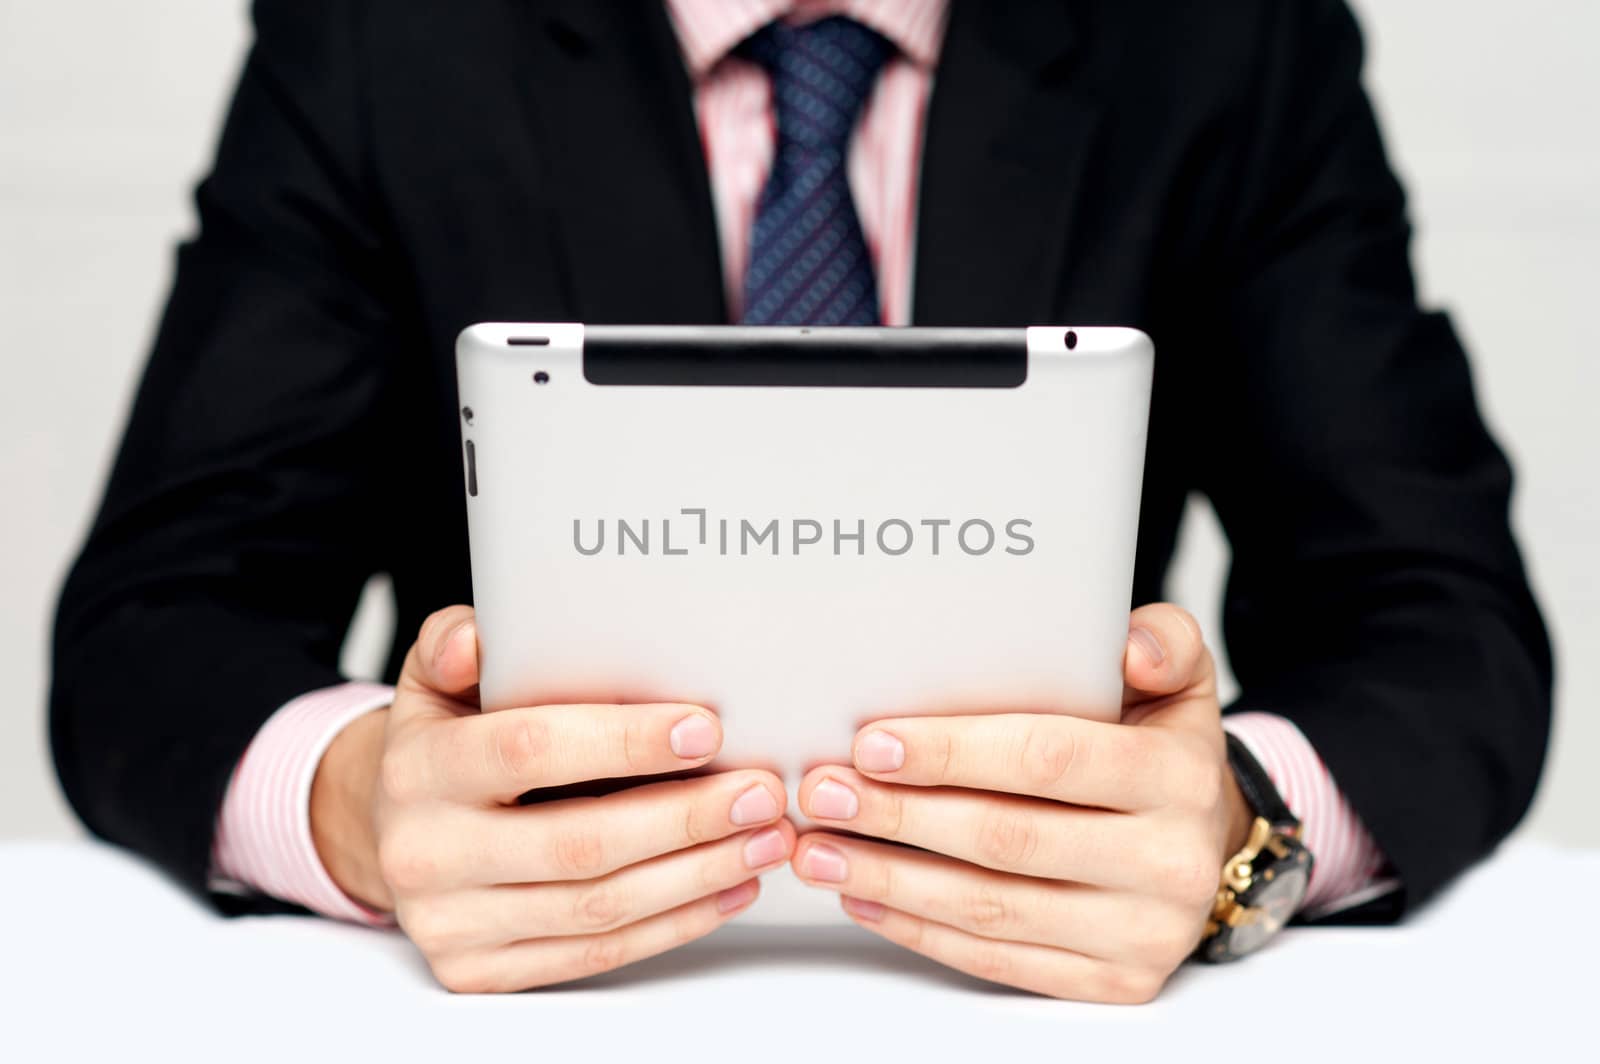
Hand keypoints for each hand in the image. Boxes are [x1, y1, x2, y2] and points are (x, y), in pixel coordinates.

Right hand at [310, 606, 793, 991]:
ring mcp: (451, 921)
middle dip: (686, 818)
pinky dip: (674, 922)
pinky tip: (728, 886)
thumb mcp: (436, 679)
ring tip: (764, 838)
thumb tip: (480, 637)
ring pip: (597, 907)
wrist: (390, 830)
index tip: (705, 730)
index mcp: (421, 768)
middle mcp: (426, 852)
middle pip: (578, 843)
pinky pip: (594, 952)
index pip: (529, 750)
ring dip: (697, 874)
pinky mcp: (479, 969)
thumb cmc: (442, 743)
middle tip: (760, 792)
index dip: (622, 742)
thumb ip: (458, 645)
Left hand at [789, 603, 1252, 1001]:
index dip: (953, 753)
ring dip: (891, 879)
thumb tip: (1129, 642)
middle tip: (824, 794)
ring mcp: (1142, 932)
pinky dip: (921, 930)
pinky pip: (1000, 961)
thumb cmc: (1162, 751)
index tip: (873, 744)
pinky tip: (866, 897)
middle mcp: (1168, 862)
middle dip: (900, 816)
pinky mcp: (1113, 981)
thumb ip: (1163, 642)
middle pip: (1007, 839)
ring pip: (992, 909)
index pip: (1048, 760)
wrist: (1208, 842)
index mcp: (1177, 777)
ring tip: (821, 850)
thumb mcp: (1179, 683)